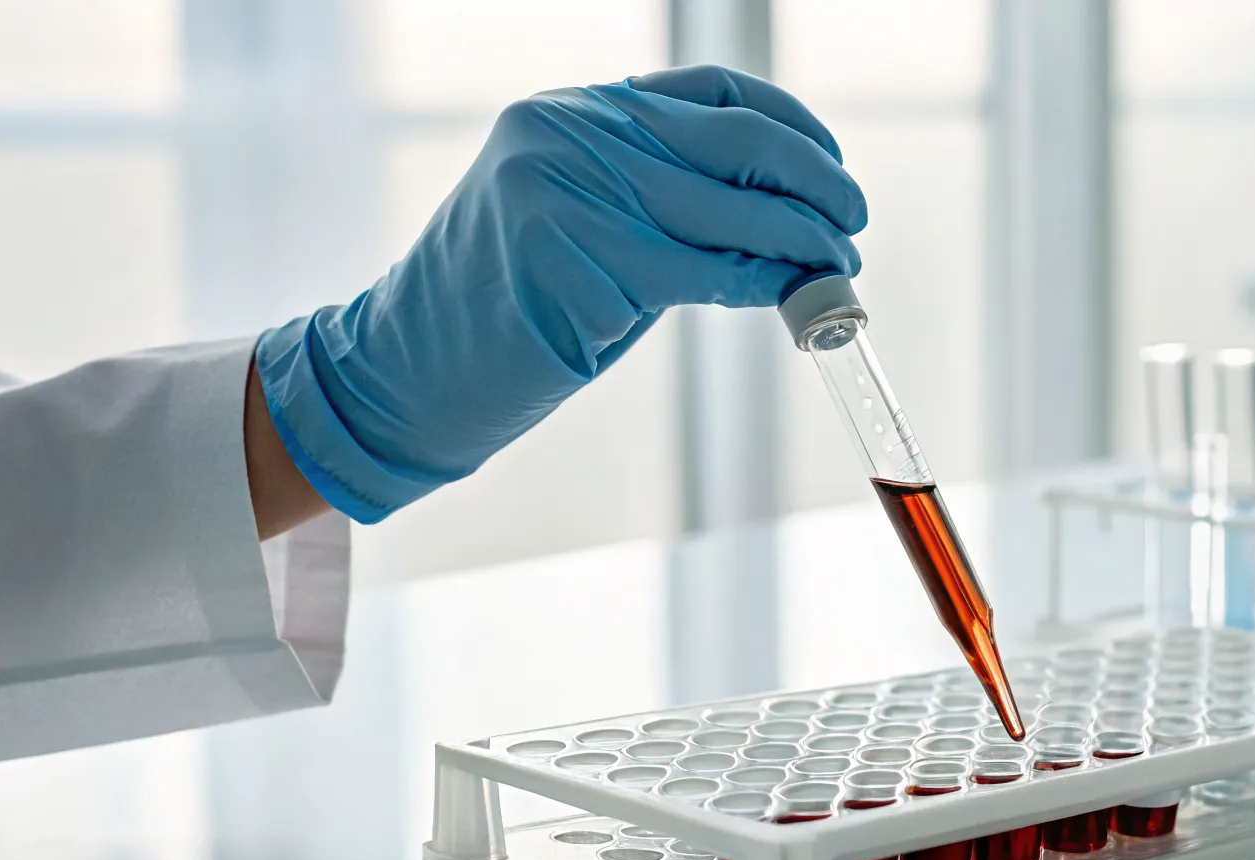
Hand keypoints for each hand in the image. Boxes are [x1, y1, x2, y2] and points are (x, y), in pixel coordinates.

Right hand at [253, 65, 865, 523]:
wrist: (400, 372)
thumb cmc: (504, 307)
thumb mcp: (581, 221)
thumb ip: (663, 198)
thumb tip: (784, 212)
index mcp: (572, 109)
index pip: (713, 92)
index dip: (792, 126)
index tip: (833, 166)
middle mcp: (569, 134)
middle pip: (736, 142)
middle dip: (816, 184)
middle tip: (854, 224)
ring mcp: (569, 194)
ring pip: (731, 209)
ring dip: (804, 241)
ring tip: (837, 270)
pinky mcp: (578, 264)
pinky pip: (704, 273)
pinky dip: (761, 284)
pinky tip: (788, 299)